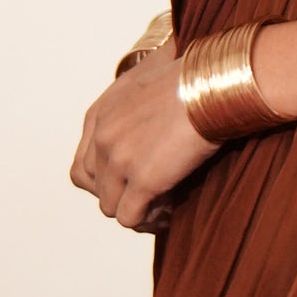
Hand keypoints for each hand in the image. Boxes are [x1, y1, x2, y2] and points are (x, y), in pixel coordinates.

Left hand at [71, 47, 217, 232]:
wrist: (212, 83)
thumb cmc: (191, 76)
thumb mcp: (144, 79)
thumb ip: (132, 102)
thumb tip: (151, 99)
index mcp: (98, 116)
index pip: (84, 165)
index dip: (108, 179)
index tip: (135, 180)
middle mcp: (101, 138)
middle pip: (95, 188)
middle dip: (121, 196)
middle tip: (151, 196)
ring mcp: (119, 161)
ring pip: (110, 207)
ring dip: (137, 211)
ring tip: (164, 205)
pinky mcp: (142, 181)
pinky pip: (131, 218)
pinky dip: (149, 220)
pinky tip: (170, 210)